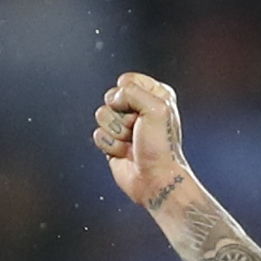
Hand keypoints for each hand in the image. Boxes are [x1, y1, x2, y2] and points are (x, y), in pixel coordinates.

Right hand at [92, 71, 190, 212]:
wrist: (156, 179)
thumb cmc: (161, 147)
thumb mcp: (156, 109)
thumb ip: (132, 92)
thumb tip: (112, 99)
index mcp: (155, 95)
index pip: (126, 80)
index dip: (127, 94)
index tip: (141, 110)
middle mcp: (139, 108)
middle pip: (110, 98)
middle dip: (122, 116)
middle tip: (137, 130)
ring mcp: (125, 125)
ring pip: (101, 116)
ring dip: (116, 132)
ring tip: (132, 143)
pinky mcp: (113, 141)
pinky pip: (98, 135)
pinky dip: (111, 146)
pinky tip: (126, 153)